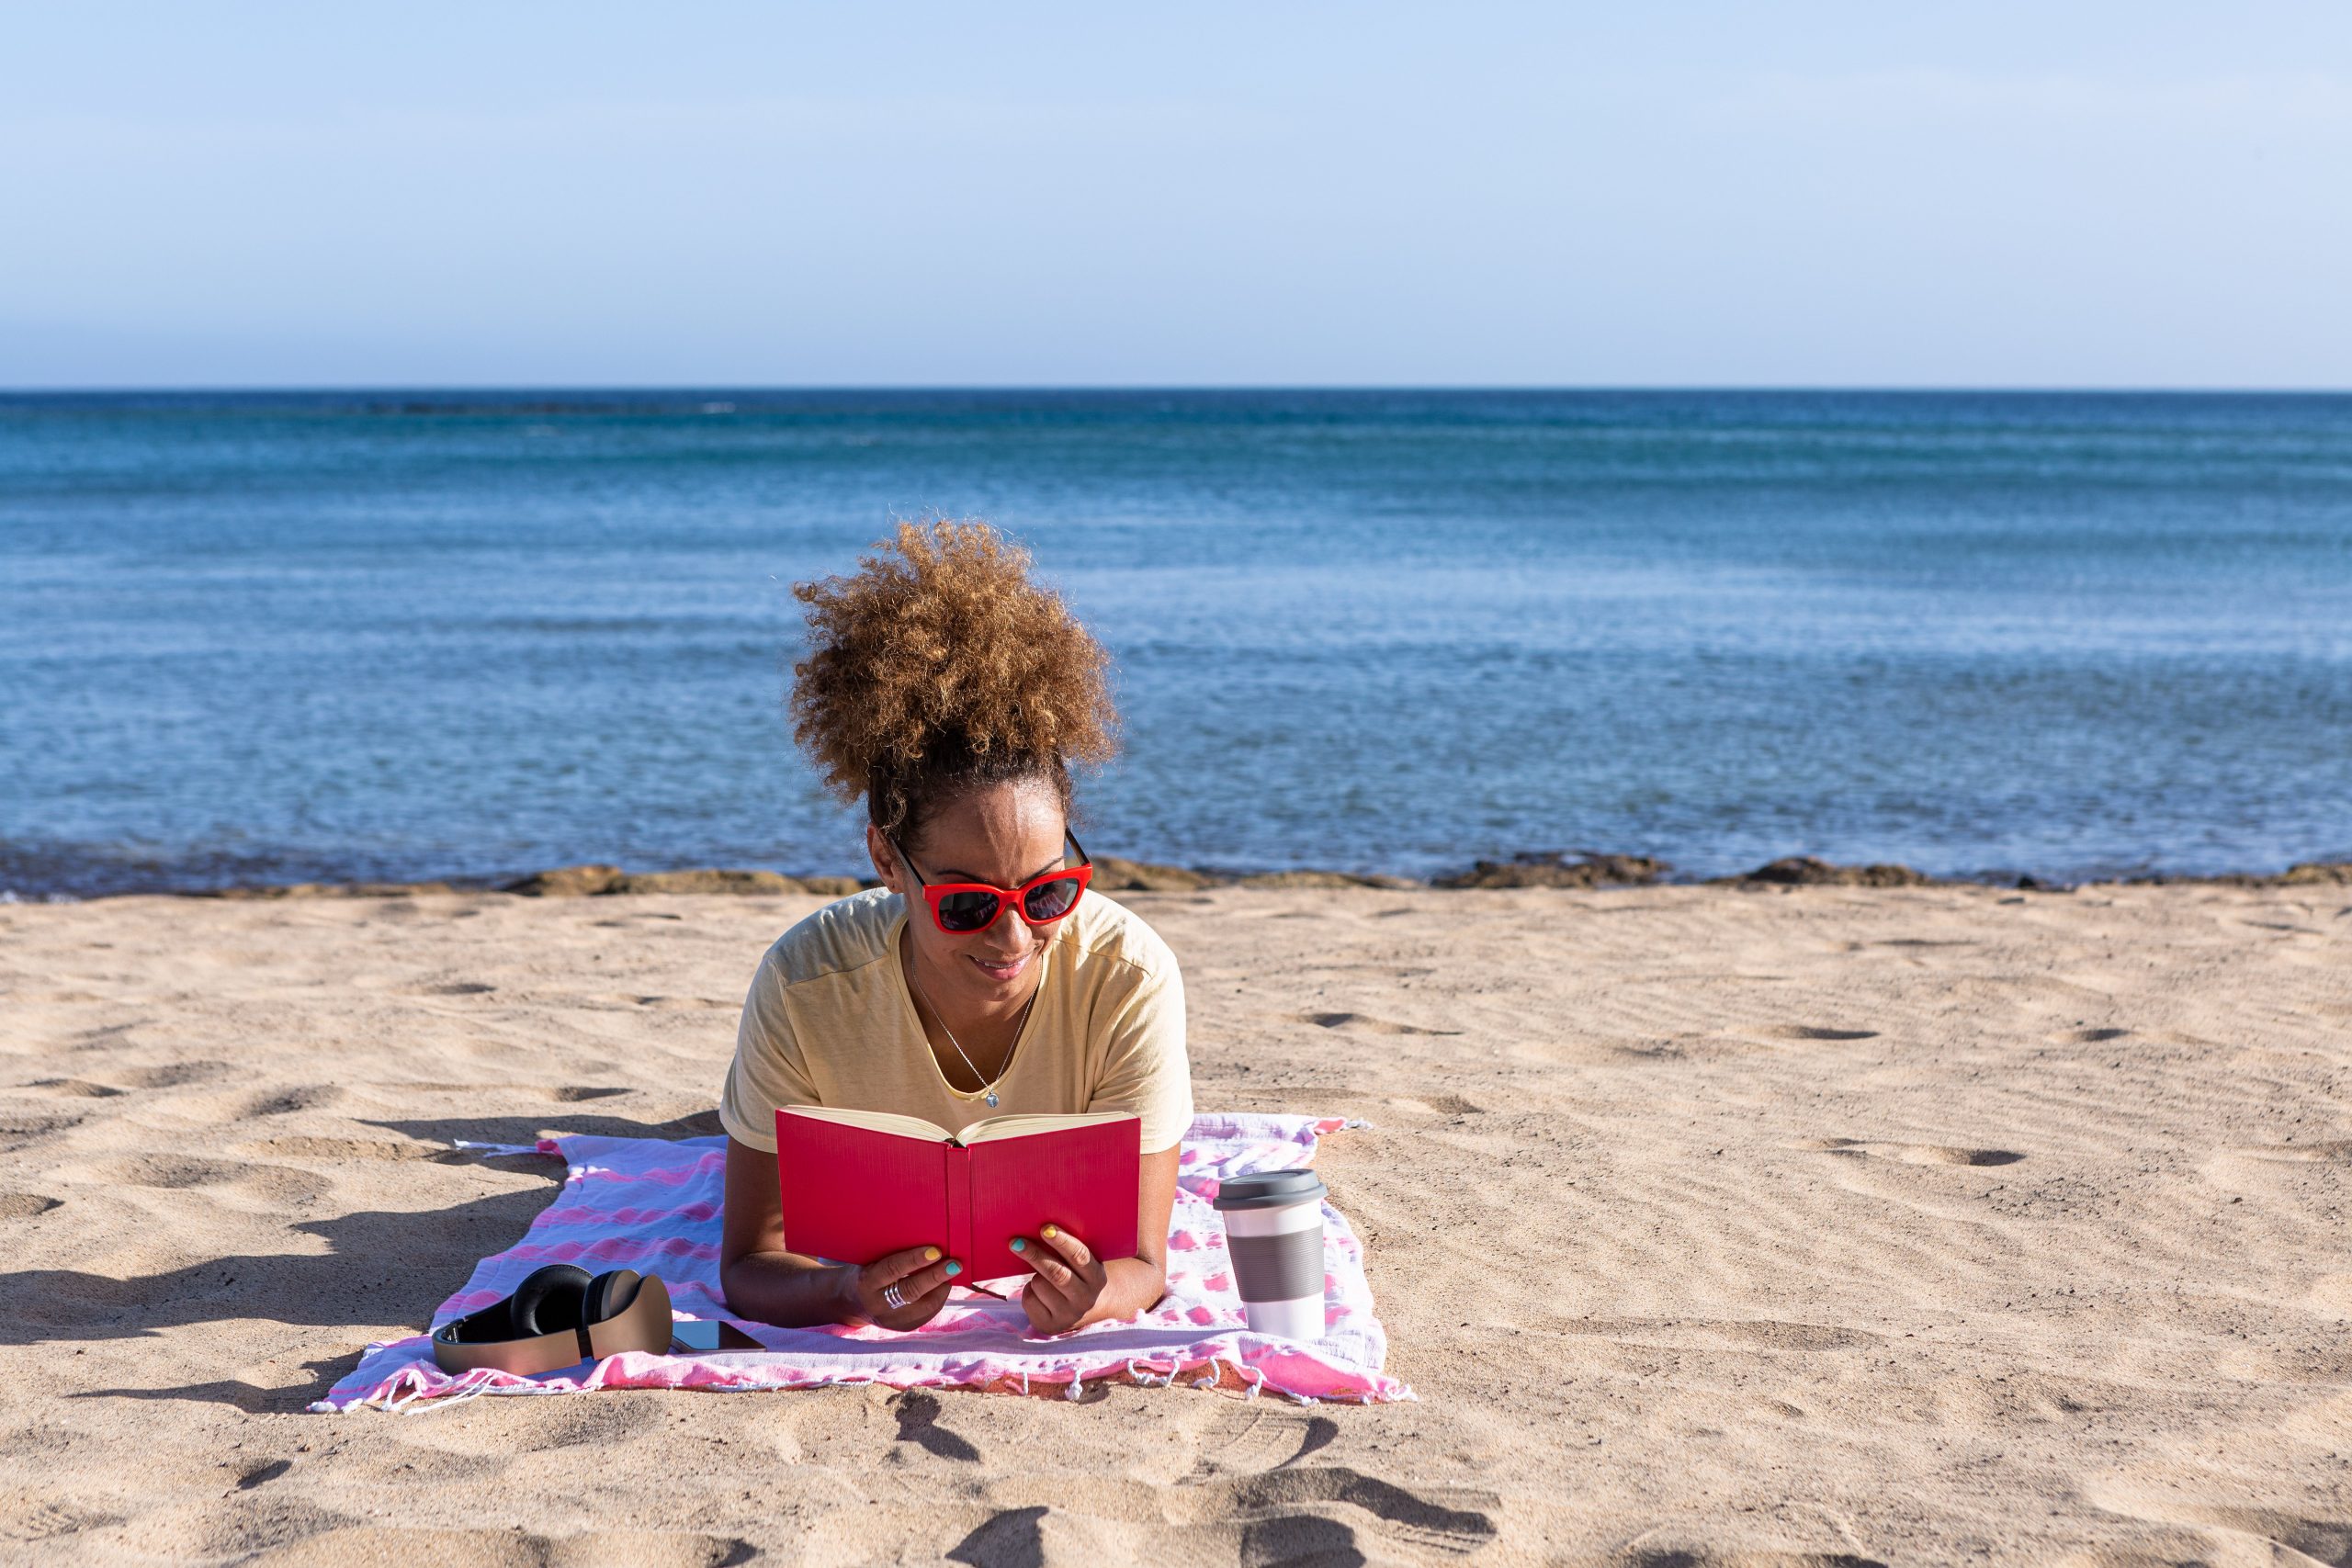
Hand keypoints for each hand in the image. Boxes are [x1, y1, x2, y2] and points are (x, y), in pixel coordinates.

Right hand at [845, 1244, 960, 1329]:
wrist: (853, 1302)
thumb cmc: (869, 1271)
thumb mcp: (872, 1260)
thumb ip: (893, 1254)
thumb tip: (928, 1243)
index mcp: (867, 1282)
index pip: (892, 1269)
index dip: (914, 1260)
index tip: (935, 1250)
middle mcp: (878, 1304)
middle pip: (911, 1291)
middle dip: (935, 1276)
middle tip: (955, 1264)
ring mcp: (891, 1320)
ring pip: (924, 1306)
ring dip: (942, 1288)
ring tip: (953, 1271)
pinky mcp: (904, 1328)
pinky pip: (927, 1313)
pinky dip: (939, 1297)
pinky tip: (943, 1285)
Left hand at [1012, 1223, 1108, 1335]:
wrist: (1085, 1310)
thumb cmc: (1077, 1275)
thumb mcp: (1082, 1265)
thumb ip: (1068, 1250)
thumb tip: (1040, 1230)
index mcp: (1096, 1278)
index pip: (1080, 1256)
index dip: (1062, 1241)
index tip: (1045, 1228)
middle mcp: (1085, 1299)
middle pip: (1057, 1273)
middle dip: (1035, 1254)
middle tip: (1016, 1241)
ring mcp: (1068, 1315)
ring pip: (1039, 1285)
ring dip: (1035, 1276)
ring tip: (1043, 1277)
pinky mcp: (1050, 1326)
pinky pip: (1029, 1300)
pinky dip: (1029, 1291)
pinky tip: (1040, 1293)